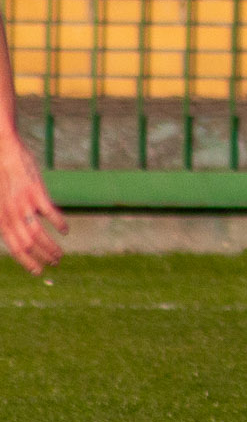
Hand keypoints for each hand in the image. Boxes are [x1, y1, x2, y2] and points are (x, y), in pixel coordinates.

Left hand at [0, 130, 64, 274]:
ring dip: (52, 247)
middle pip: (26, 245)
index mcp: (0, 218)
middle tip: (54, 264)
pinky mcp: (36, 193)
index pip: (14, 248)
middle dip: (41, 259)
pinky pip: (51, 214)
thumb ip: (7, 217)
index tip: (38, 271)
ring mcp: (23, 204)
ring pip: (39, 235)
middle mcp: (10, 214)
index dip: (26, 262)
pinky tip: (65, 230)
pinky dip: (59, 224)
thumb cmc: (0, 175)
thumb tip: (17, 233)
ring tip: (60, 254)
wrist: (2, 150)